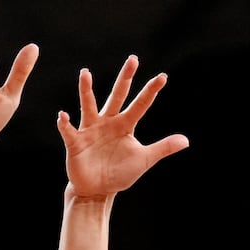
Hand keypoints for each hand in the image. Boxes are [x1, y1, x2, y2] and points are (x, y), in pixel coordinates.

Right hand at [58, 57, 188, 199]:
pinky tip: (63, 116)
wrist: (98, 189)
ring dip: (87, 90)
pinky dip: (65, 124)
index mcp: (125, 125)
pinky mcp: (76, 142)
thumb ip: (163, 148)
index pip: (141, 104)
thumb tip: (186, 141)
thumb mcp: (144, 160)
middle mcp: (108, 122)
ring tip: (86, 73)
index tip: (163, 77)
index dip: (151, 91)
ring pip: (89, 105)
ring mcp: (91, 130)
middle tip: (133, 60)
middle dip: (125, 78)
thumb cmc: (120, 172)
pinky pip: (69, 130)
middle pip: (117, 95)